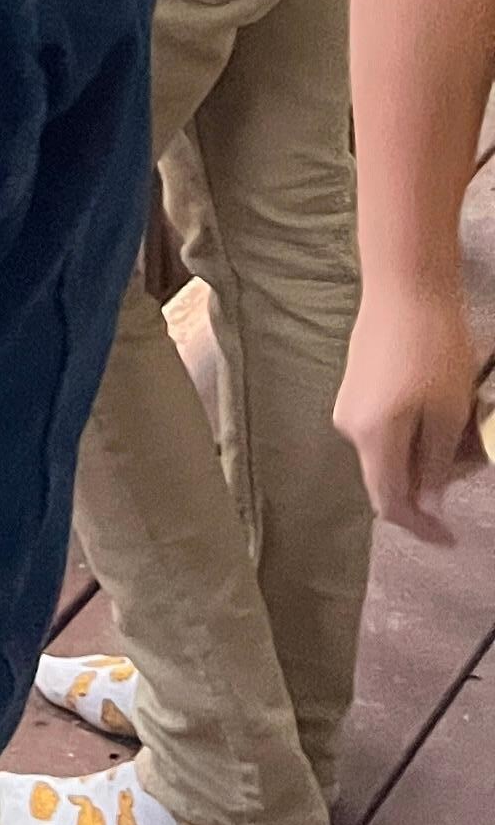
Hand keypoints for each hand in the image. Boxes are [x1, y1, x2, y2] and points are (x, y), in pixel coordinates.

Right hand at [335, 284, 486, 543]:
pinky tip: (445, 408)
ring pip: (392, 450)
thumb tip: (428, 502)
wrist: (405, 286)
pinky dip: (417, 431)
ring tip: (468, 426)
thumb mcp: (448, 414)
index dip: (420, 527)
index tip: (450, 538)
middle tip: (475, 458)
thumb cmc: (433, 349)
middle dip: (434, 480)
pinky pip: (387, 427)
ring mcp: (350, 404)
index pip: (390, 503)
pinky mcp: (357, 385)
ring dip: (429, 452)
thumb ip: (435, 465)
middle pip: (391, 477)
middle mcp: (350, 427)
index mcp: (372, 439)